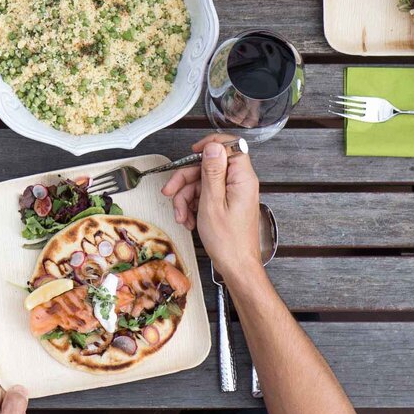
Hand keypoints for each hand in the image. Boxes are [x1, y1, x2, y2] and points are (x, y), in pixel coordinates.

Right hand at [160, 134, 264, 284]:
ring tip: (181, 215)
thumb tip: (212, 146)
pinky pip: (206, 195)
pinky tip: (188, 219)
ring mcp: (233, 193)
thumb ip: (212, 172)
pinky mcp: (227, 203)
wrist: (236, 267)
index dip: (210, 146)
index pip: (230, 146)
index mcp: (242, 178)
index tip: (192, 153)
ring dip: (186, 197)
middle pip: (209, 165)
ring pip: (203, 182)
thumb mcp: (212, 203)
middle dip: (186, 179)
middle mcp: (240, 183)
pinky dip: (193, 205)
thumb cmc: (228, 241)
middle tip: (171, 192)